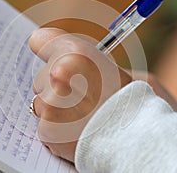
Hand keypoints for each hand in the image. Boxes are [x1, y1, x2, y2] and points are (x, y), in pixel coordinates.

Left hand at [29, 28, 131, 161]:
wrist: (135, 137)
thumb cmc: (128, 100)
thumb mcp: (112, 67)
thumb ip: (80, 59)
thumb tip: (59, 63)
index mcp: (75, 53)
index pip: (40, 40)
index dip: (48, 50)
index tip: (51, 57)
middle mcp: (57, 75)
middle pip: (41, 77)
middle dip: (57, 87)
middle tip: (82, 96)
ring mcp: (50, 104)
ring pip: (42, 103)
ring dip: (56, 110)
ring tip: (83, 116)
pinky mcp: (47, 130)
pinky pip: (45, 126)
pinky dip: (58, 129)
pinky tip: (77, 131)